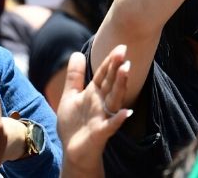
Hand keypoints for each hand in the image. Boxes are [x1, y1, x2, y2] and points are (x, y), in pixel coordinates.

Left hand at [58, 47, 131, 176]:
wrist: (73, 151)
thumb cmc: (74, 124)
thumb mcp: (71, 96)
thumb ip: (75, 76)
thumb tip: (77, 53)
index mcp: (93, 93)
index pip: (103, 74)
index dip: (110, 61)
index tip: (120, 46)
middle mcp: (100, 103)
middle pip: (110, 83)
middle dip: (116, 68)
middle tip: (124, 52)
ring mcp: (102, 117)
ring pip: (113, 99)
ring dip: (120, 85)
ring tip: (126, 70)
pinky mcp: (100, 133)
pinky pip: (111, 125)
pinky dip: (118, 119)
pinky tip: (126, 112)